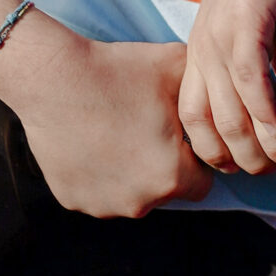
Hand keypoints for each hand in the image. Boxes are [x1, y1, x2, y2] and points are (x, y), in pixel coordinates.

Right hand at [0, 15, 211, 218]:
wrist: (54, 77)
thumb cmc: (118, 72)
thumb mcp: (177, 70)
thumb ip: (206, 92)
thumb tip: (221, 99)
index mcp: (172, 176)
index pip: (202, 182)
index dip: (195, 158)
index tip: (179, 137)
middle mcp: (139, 202)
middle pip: (165, 190)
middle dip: (162, 165)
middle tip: (145, 128)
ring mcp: (103, 205)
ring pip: (131, 194)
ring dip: (130, 173)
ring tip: (116, 133)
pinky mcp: (72, 200)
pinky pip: (97, 191)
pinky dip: (98, 174)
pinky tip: (92, 142)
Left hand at [182, 0, 275, 176]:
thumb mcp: (262, 20)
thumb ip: (266, 55)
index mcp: (201, 49)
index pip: (192, 116)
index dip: (214, 149)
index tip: (246, 166)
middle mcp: (201, 49)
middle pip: (204, 126)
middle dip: (235, 159)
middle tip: (268, 174)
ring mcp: (218, 39)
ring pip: (227, 114)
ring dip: (255, 147)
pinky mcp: (242, 25)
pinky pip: (250, 85)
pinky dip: (266, 117)